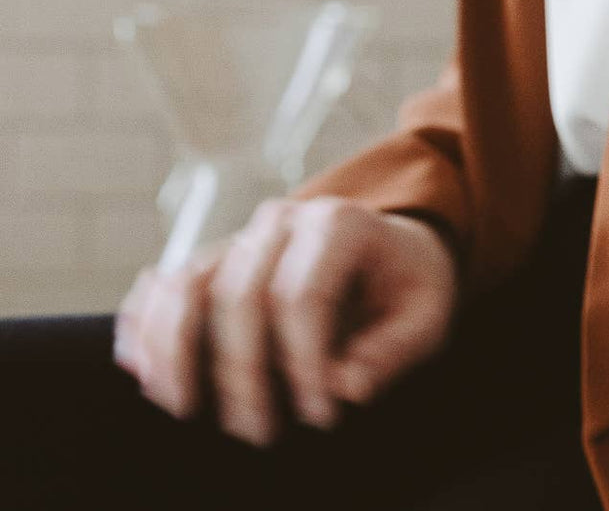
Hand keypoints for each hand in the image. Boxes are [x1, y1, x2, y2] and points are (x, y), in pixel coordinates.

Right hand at [113, 198, 457, 445]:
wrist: (393, 249)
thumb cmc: (407, 286)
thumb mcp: (425, 315)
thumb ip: (392, 350)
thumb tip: (346, 386)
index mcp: (342, 224)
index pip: (302, 294)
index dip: (303, 361)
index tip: (320, 411)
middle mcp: (284, 220)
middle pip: (239, 293)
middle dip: (241, 370)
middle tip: (260, 430)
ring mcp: (244, 235)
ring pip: (187, 283)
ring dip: (174, 350)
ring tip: (182, 406)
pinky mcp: (216, 258)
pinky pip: (166, 282)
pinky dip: (145, 322)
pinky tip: (141, 366)